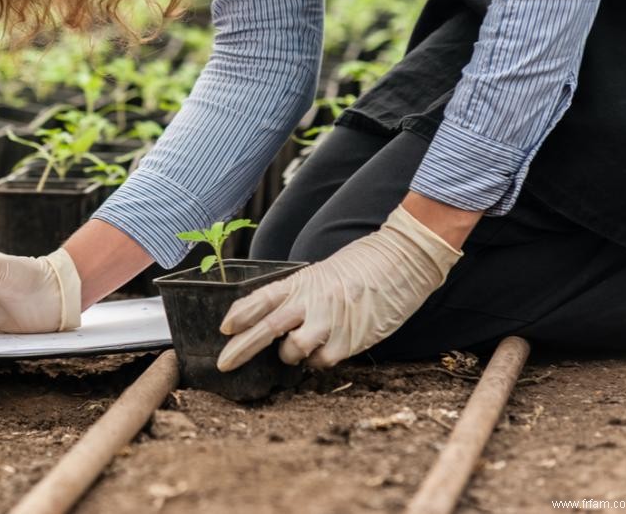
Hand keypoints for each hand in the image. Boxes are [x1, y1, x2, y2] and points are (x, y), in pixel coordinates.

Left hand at [216, 204, 462, 370]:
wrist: (402, 261)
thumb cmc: (361, 266)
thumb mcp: (321, 274)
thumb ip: (298, 295)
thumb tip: (275, 320)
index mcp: (302, 281)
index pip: (262, 297)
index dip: (240, 313)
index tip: (224, 328)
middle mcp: (311, 300)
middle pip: (267, 327)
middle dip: (241, 348)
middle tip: (224, 364)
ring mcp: (330, 321)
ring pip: (292, 349)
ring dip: (288, 355)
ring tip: (297, 349)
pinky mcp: (349, 340)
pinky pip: (321, 361)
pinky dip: (317, 362)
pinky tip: (325, 351)